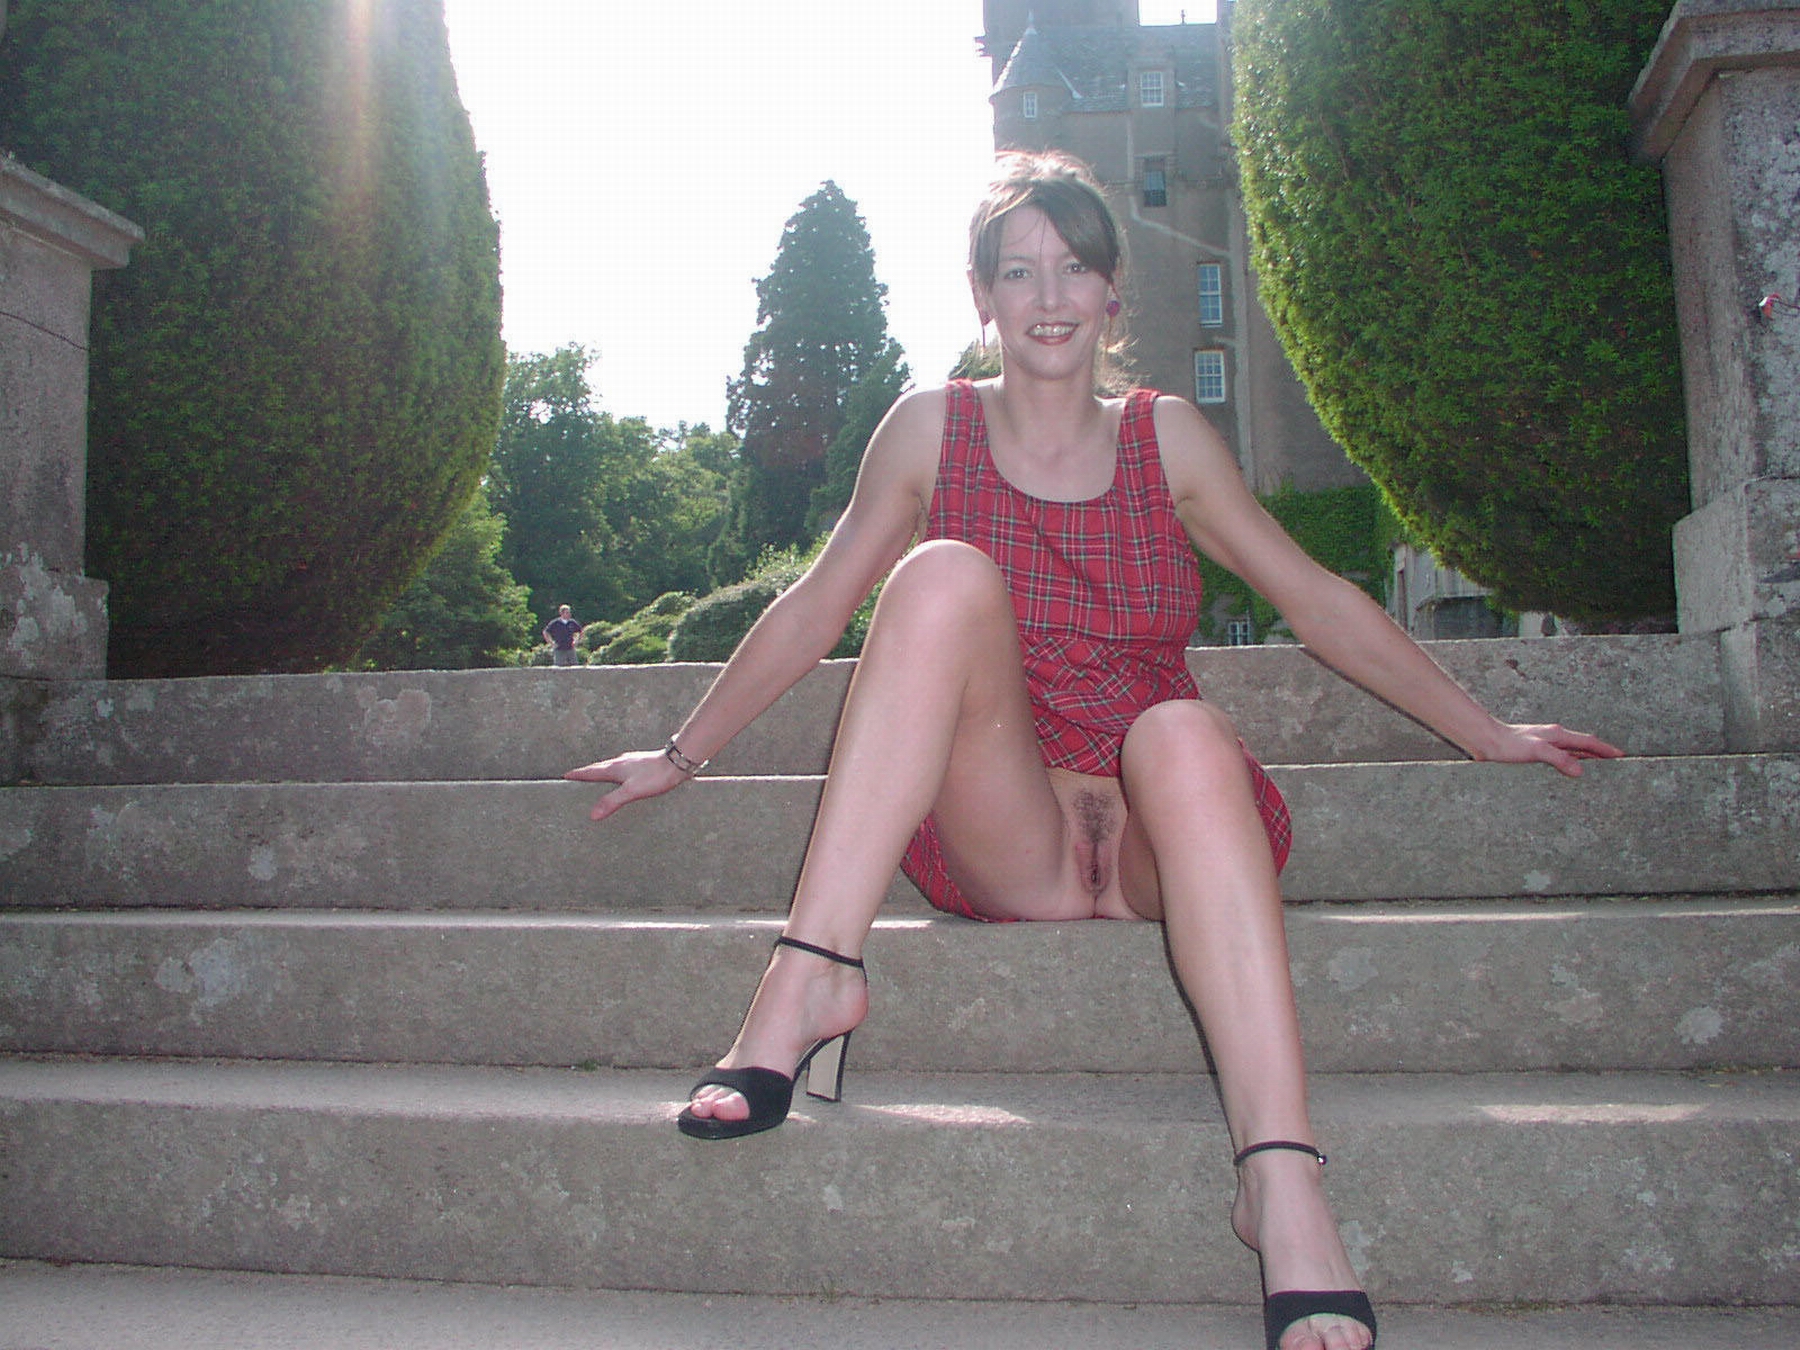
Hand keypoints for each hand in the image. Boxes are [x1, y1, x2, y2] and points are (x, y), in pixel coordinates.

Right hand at [564, 748, 689, 821]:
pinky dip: (616, 773)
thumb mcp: (631, 792)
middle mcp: (621, 762)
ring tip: (597, 778)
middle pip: (599, 767)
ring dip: (602, 772)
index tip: (566, 775)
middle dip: (587, 773)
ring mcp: (632, 761)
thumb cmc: (656, 776)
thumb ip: (612, 802)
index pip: (590, 771)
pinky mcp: (642, 763)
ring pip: (611, 766)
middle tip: (578, 777)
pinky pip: (623, 768)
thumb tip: (593, 814)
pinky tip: (624, 778)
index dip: (578, 774)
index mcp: (615, 768)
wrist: (677, 763)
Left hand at [1472, 723, 1624, 778]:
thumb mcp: (1536, 750)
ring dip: (1585, 761)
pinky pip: (1559, 759)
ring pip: (1571, 753)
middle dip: (1600, 756)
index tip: (1622, 756)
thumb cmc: (1508, 744)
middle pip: (1583, 747)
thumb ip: (1558, 759)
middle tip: (1615, 767)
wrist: (1485, 741)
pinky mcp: (1535, 753)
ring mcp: (1545, 745)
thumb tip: (1580, 771)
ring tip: (1598, 773)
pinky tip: (1567, 774)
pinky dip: (1569, 765)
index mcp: (1558, 735)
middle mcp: (1554, 738)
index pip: (1589, 742)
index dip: (1606, 750)